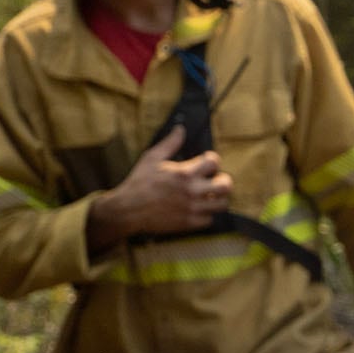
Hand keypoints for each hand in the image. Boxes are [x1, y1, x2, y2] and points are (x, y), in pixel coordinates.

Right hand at [88, 125, 232, 248]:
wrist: (127, 209)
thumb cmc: (139, 182)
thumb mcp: (152, 158)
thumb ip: (170, 144)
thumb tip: (181, 129)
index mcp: (184, 173)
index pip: (214, 162)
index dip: (212, 160)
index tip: (207, 163)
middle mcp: (191, 191)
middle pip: (226, 185)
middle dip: (223, 180)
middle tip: (215, 180)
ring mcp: (192, 208)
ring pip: (222, 204)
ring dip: (218, 198)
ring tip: (209, 195)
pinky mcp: (189, 223)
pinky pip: (210, 219)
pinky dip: (207, 214)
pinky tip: (199, 208)